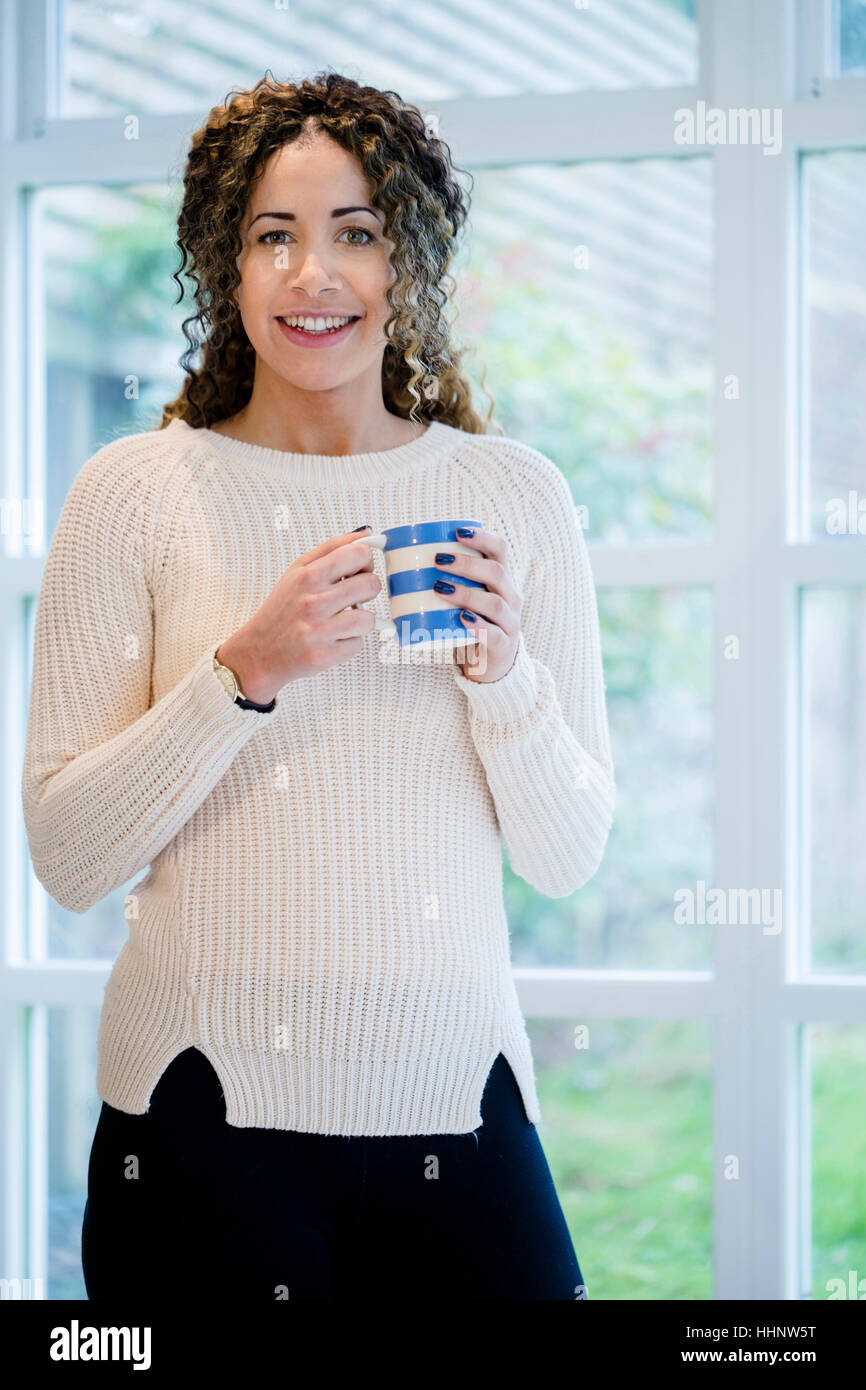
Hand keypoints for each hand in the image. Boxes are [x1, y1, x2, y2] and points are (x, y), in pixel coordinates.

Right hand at [216, 527, 381, 701]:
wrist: (257, 652)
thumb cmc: (281, 610)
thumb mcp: (298, 572)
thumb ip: (331, 550)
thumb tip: (366, 535)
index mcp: (308, 576)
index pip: (358, 553)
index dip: (365, 561)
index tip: (359, 569)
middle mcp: (313, 602)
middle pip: (370, 585)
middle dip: (367, 591)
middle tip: (352, 597)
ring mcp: (318, 631)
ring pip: (368, 618)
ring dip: (359, 621)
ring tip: (341, 621)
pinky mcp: (323, 656)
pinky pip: (358, 644)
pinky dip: (349, 643)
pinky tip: (332, 640)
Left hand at [431, 527, 521, 682]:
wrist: (489, 664)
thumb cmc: (468, 623)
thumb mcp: (463, 598)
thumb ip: (442, 579)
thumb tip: (394, 556)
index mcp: (501, 580)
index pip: (500, 550)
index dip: (482, 538)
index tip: (457, 532)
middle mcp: (510, 598)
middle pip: (496, 572)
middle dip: (467, 564)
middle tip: (439, 560)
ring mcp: (508, 622)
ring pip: (494, 603)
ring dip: (466, 593)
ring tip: (440, 588)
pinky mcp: (502, 646)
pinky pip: (493, 635)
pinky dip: (478, 626)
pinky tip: (462, 619)